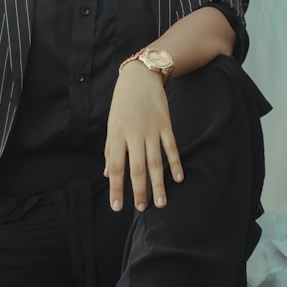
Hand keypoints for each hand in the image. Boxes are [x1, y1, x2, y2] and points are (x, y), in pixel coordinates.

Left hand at [104, 62, 183, 212]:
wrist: (140, 76)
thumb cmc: (122, 103)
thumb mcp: (112, 124)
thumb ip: (111, 150)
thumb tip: (108, 174)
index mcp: (116, 135)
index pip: (116, 167)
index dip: (116, 188)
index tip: (118, 207)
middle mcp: (133, 134)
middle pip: (136, 168)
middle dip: (139, 191)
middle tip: (142, 210)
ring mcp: (150, 130)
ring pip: (155, 162)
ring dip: (158, 184)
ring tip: (161, 203)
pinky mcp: (165, 124)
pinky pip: (171, 147)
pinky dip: (176, 163)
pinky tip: (178, 179)